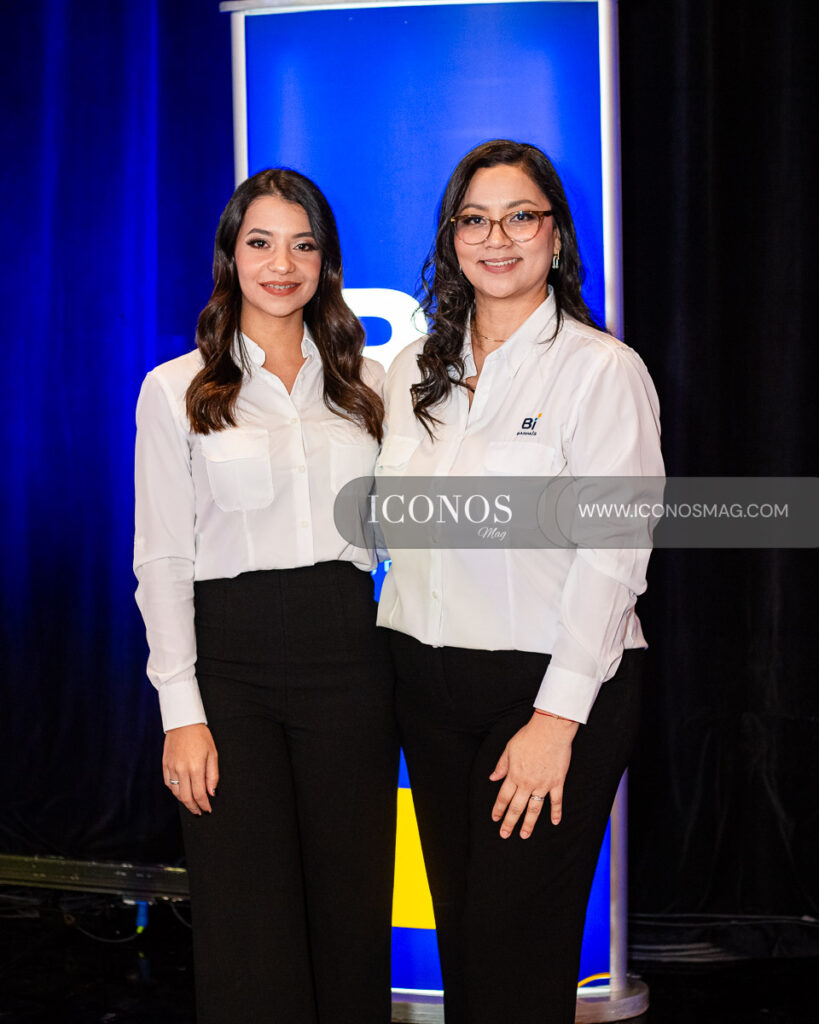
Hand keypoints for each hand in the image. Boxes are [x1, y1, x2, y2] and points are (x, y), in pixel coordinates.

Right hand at [162, 724, 218, 815]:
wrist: (183, 722)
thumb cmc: (200, 736)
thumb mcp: (213, 753)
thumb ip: (213, 775)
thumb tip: (212, 793)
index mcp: (195, 767)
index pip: (199, 794)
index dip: (204, 805)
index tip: (207, 809)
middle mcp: (182, 770)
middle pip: (186, 797)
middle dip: (193, 807)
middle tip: (199, 812)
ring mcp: (172, 768)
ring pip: (176, 793)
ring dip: (184, 801)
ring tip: (192, 804)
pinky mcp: (165, 765)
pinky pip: (169, 784)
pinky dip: (175, 791)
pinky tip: (181, 792)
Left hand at [489, 713, 578, 838]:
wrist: (550, 730)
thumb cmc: (529, 736)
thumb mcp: (509, 748)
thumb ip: (501, 765)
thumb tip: (492, 777)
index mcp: (514, 774)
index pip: (503, 797)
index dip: (498, 809)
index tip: (495, 819)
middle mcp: (527, 782)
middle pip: (516, 807)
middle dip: (509, 822)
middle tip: (504, 834)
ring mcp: (543, 784)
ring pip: (534, 808)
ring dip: (529, 823)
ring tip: (524, 835)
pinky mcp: (557, 781)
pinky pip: (556, 800)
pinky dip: (556, 812)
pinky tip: (554, 822)